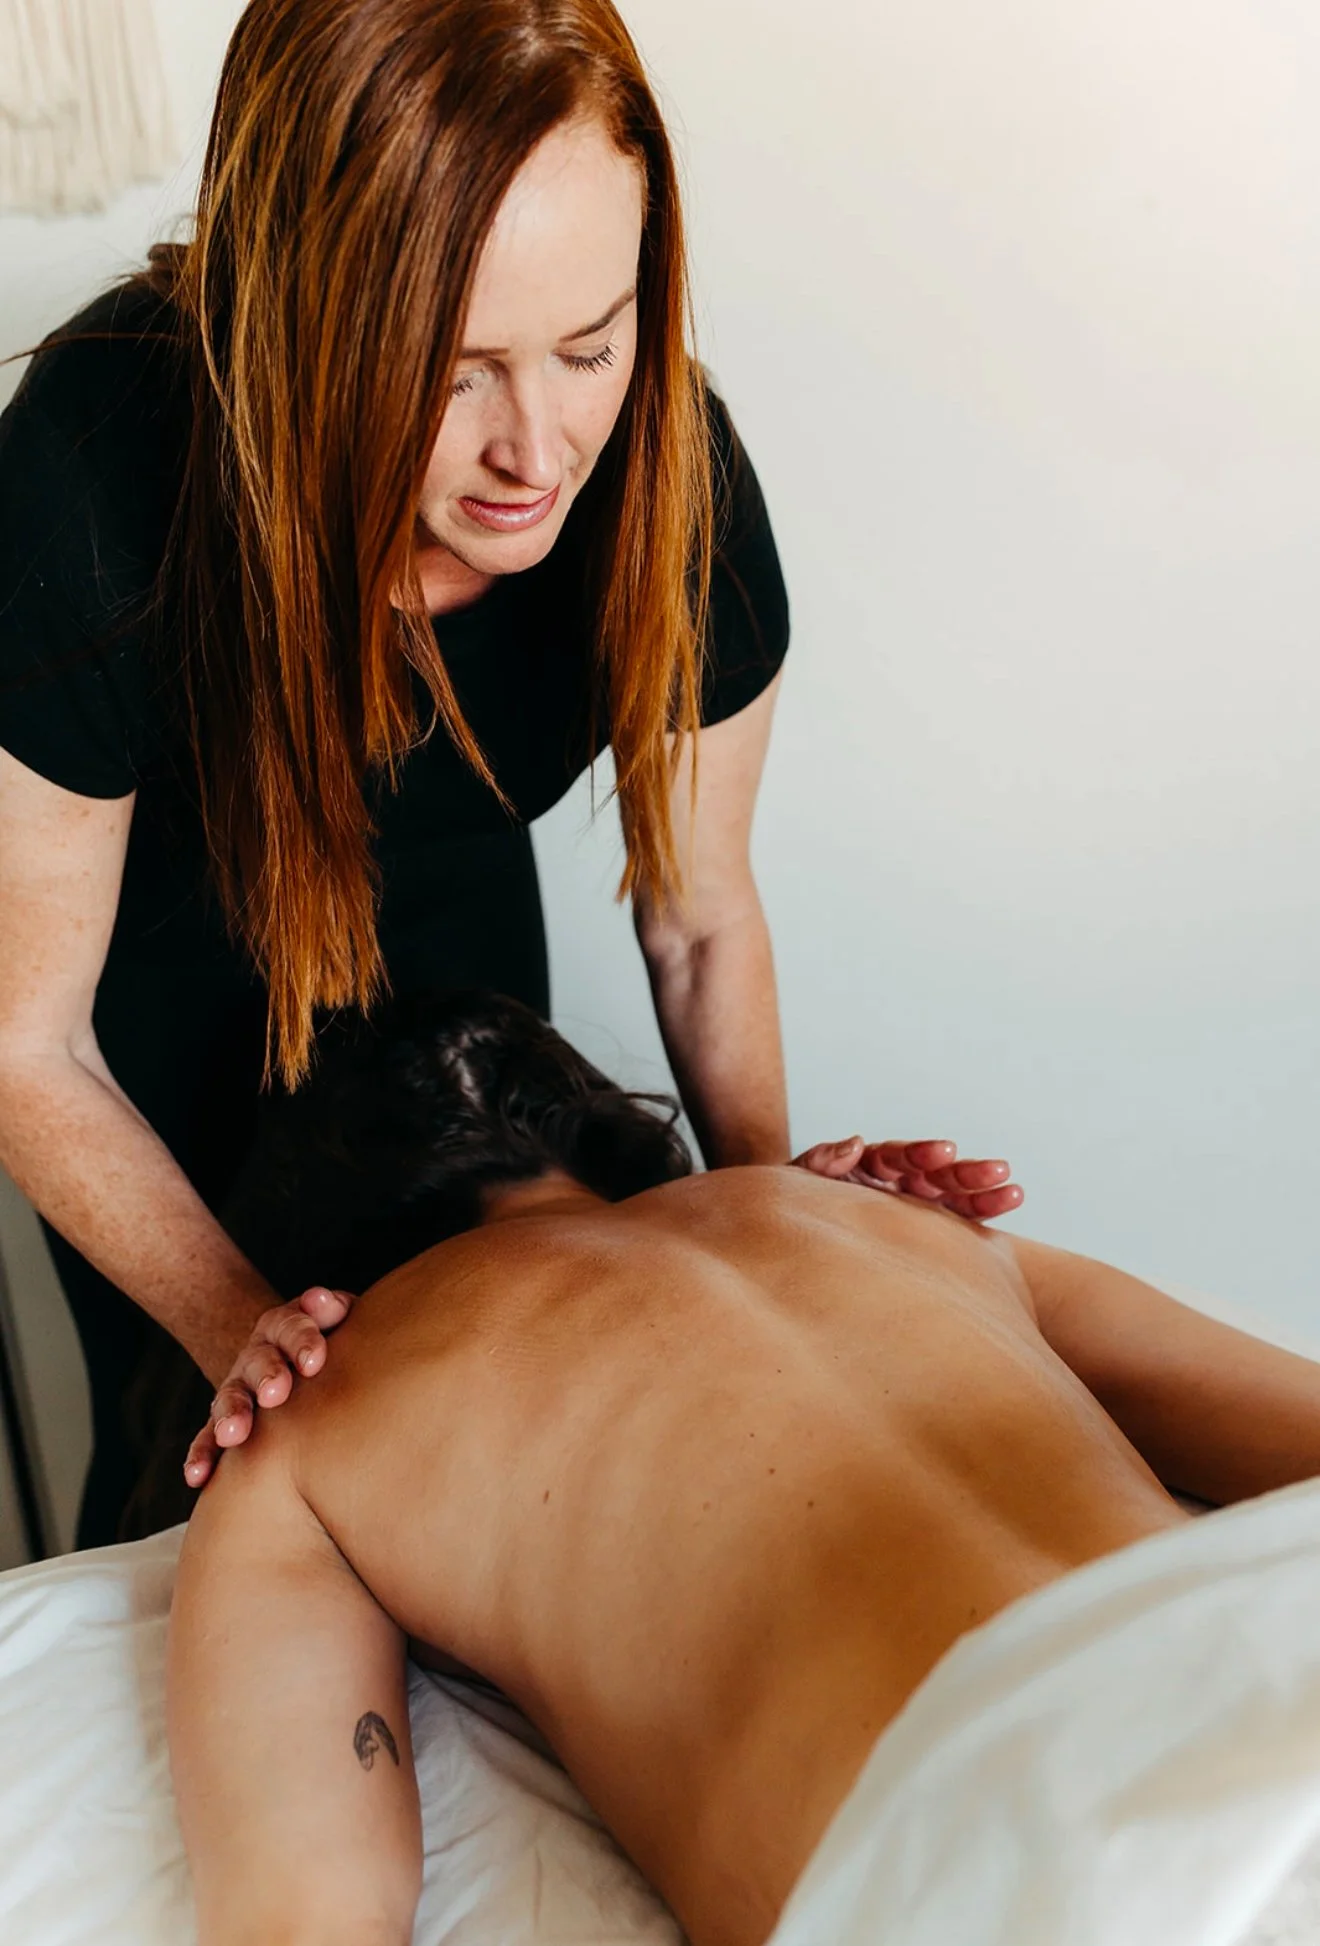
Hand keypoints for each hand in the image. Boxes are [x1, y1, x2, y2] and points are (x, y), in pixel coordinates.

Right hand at [183, 1286, 354, 1489]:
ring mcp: (237, 1388)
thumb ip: (332, 1309)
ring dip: (231, 1415)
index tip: (314, 1362)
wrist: (284, 1356)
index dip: (302, 1340)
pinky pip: (207, 1437)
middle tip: (276, 1393)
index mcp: (282, 1327)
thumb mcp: (332, 1318)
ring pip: (229, 1399)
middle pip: (258, 1361)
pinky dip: (202, 1454)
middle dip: (266, 1375)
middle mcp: (255, 1356)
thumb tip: (326, 1302)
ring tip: (234, 1434)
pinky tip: (197, 1476)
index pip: (290, 1326)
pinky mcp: (223, 1421)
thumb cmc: (325, 1340)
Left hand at [792, 1136, 1023, 1220]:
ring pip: (950, 1197)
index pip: (897, 1156)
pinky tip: (1006, 1209)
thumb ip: (821, 1161)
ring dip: (981, 1194)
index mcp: (866, 1166)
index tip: (944, 1152)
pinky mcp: (919, 1232)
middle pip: (933, 1174)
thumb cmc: (792, 1208)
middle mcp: (894, 1182)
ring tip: (1014, 1192)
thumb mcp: (797, 1182)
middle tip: (998, 1170)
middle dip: (964, 1173)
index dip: (920, 1153)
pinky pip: (952, 1224)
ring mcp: (910, 1206)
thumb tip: (853, 1143)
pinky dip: (977, 1217)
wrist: (787, 1247)